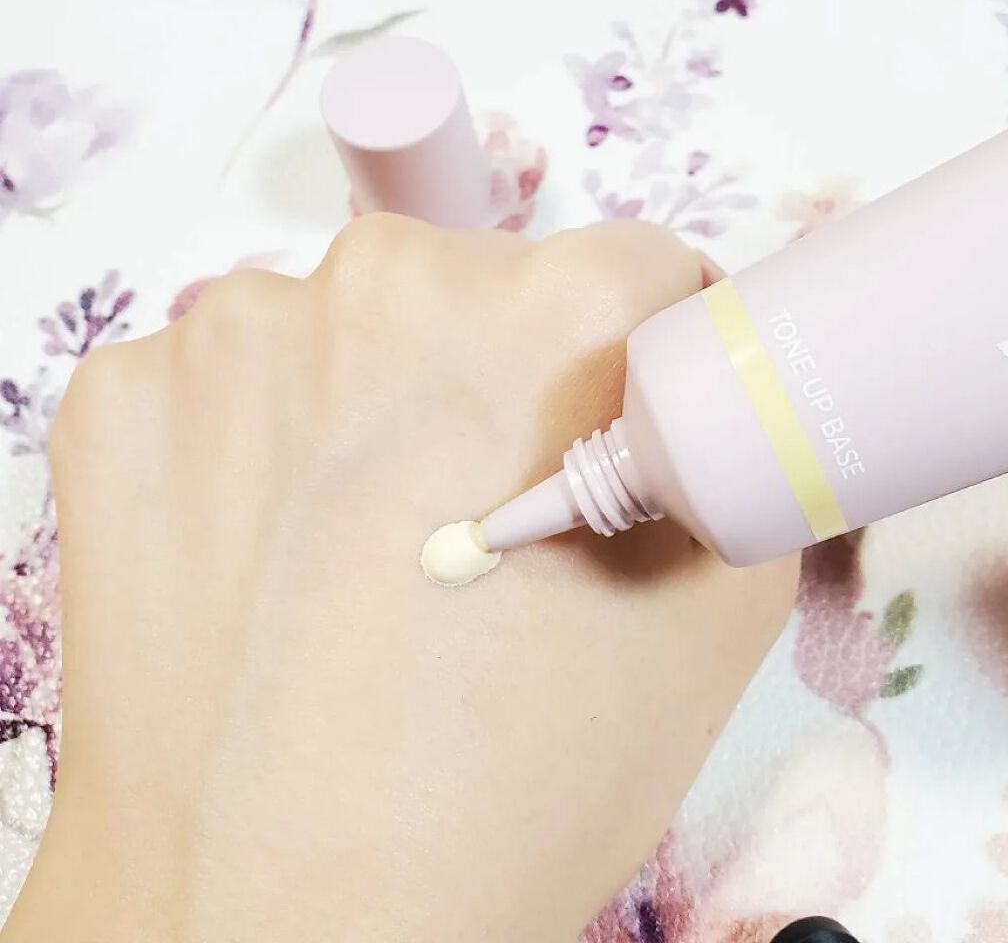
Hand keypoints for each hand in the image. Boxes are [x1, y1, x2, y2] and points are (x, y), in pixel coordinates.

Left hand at [8, 215, 798, 942]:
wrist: (270, 924)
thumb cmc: (515, 786)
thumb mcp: (716, 623)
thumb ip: (741, 471)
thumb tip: (705, 414)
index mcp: (546, 314)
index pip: (641, 274)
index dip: (650, 358)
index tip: (621, 430)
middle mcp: (382, 280)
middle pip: (485, 290)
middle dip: (506, 382)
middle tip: (491, 517)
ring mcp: (228, 333)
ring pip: (348, 330)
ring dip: (373, 404)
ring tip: (369, 550)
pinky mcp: (121, 399)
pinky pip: (226, 385)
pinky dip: (255, 445)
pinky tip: (269, 557)